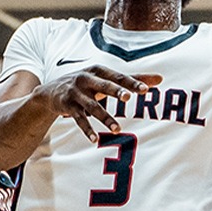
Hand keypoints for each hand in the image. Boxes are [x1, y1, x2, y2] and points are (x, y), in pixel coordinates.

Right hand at [35, 65, 161, 142]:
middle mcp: (86, 79)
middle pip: (104, 86)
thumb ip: (132, 79)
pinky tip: (95, 140)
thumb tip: (161, 79)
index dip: (131, 82)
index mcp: (98, 70)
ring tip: (117, 129)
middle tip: (127, 98)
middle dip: (115, 91)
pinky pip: (79, 119)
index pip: (118, 76)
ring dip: (104, 118)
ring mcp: (76, 92)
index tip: (146, 89)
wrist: (50, 92)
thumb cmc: (85, 84)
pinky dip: (87, 130)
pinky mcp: (67, 106)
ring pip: (92, 106)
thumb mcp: (105, 79)